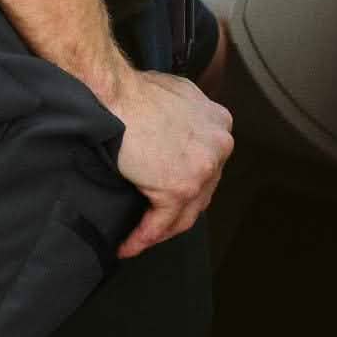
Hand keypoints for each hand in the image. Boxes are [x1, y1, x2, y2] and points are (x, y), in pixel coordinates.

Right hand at [106, 66, 233, 258]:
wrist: (117, 95)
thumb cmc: (134, 91)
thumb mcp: (175, 93)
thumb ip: (185, 114)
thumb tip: (173, 129)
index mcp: (219, 124)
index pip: (207, 162)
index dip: (188, 179)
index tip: (167, 189)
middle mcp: (218, 147)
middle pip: (201, 192)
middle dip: (176, 209)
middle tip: (153, 219)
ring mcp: (201, 170)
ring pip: (184, 214)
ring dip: (161, 230)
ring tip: (139, 239)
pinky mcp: (178, 189)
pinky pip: (159, 223)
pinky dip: (142, 237)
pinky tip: (127, 245)